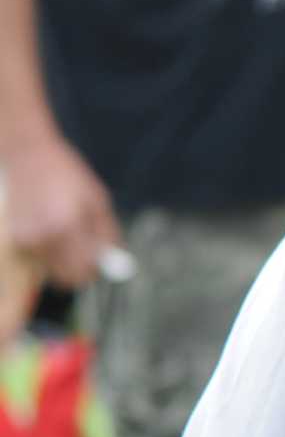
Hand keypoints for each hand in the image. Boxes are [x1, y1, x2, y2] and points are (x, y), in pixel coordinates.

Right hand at [1, 134, 119, 289]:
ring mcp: (26, 238)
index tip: (103, 265)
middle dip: (81, 271)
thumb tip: (114, 262)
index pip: (83, 269)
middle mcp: (43, 236)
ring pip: (53, 268)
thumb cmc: (69, 177)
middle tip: (91, 257)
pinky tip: (50, 224)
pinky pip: (40, 257)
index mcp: (67, 226)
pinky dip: (50, 249)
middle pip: (65, 279)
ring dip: (65, 258)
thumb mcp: (97, 201)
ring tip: (67, 227)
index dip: (96, 272)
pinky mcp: (16, 237)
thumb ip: (107, 234)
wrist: (29, 157)